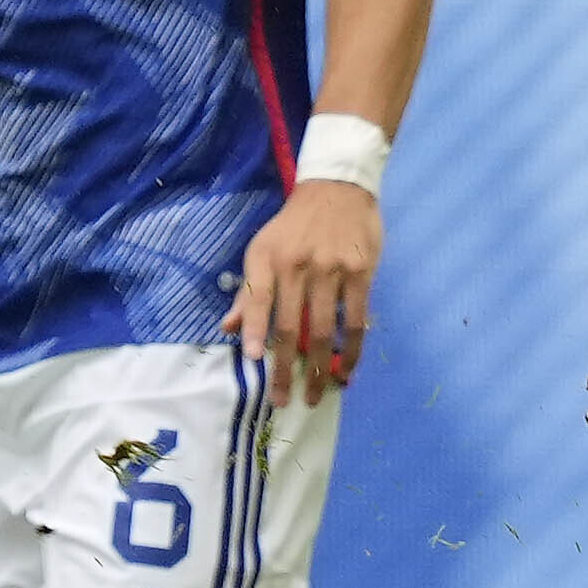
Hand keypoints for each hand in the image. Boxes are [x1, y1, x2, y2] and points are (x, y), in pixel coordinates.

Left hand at [237, 181, 379, 403]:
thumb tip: (227, 330)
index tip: (254, 360)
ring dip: (321, 368)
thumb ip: (248, 292)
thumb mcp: (262, 248)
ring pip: (324, 329)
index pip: (257, 300)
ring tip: (318, 394)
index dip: (254, 331)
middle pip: (290, 326)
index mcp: (267, 259)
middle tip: (284, 399)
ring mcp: (331, 269)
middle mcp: (297, 265)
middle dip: (286, 368)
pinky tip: (348, 369)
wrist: (337, 187)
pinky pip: (356, 320)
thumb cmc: (295, 225)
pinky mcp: (360, 272)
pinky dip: (352, 349)